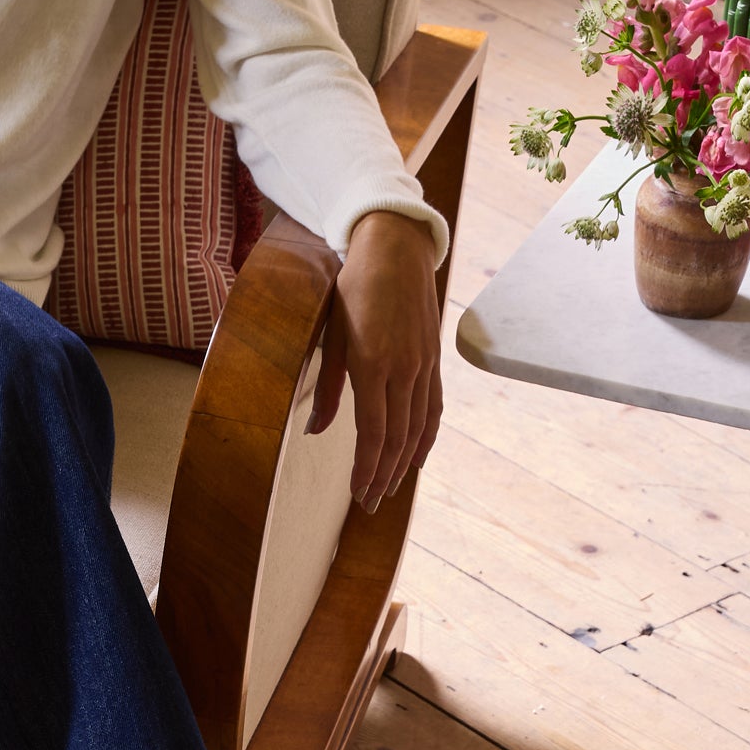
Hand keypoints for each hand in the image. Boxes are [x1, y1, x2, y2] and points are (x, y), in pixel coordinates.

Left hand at [308, 210, 442, 513]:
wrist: (396, 245)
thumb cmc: (353, 287)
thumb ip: (328, 387)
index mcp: (372, 364)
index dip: (366, 469)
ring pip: (418, 427)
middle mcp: (403, 369)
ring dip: (403, 463)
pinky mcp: (433, 358)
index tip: (358, 494)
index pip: (372, 433)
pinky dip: (426, 436)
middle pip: (396, 438)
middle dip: (383, 475)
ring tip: (390, 488)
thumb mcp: (331, 334)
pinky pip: (434, 406)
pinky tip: (417, 457)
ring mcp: (423, 364)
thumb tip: (315, 432)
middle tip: (371, 503)